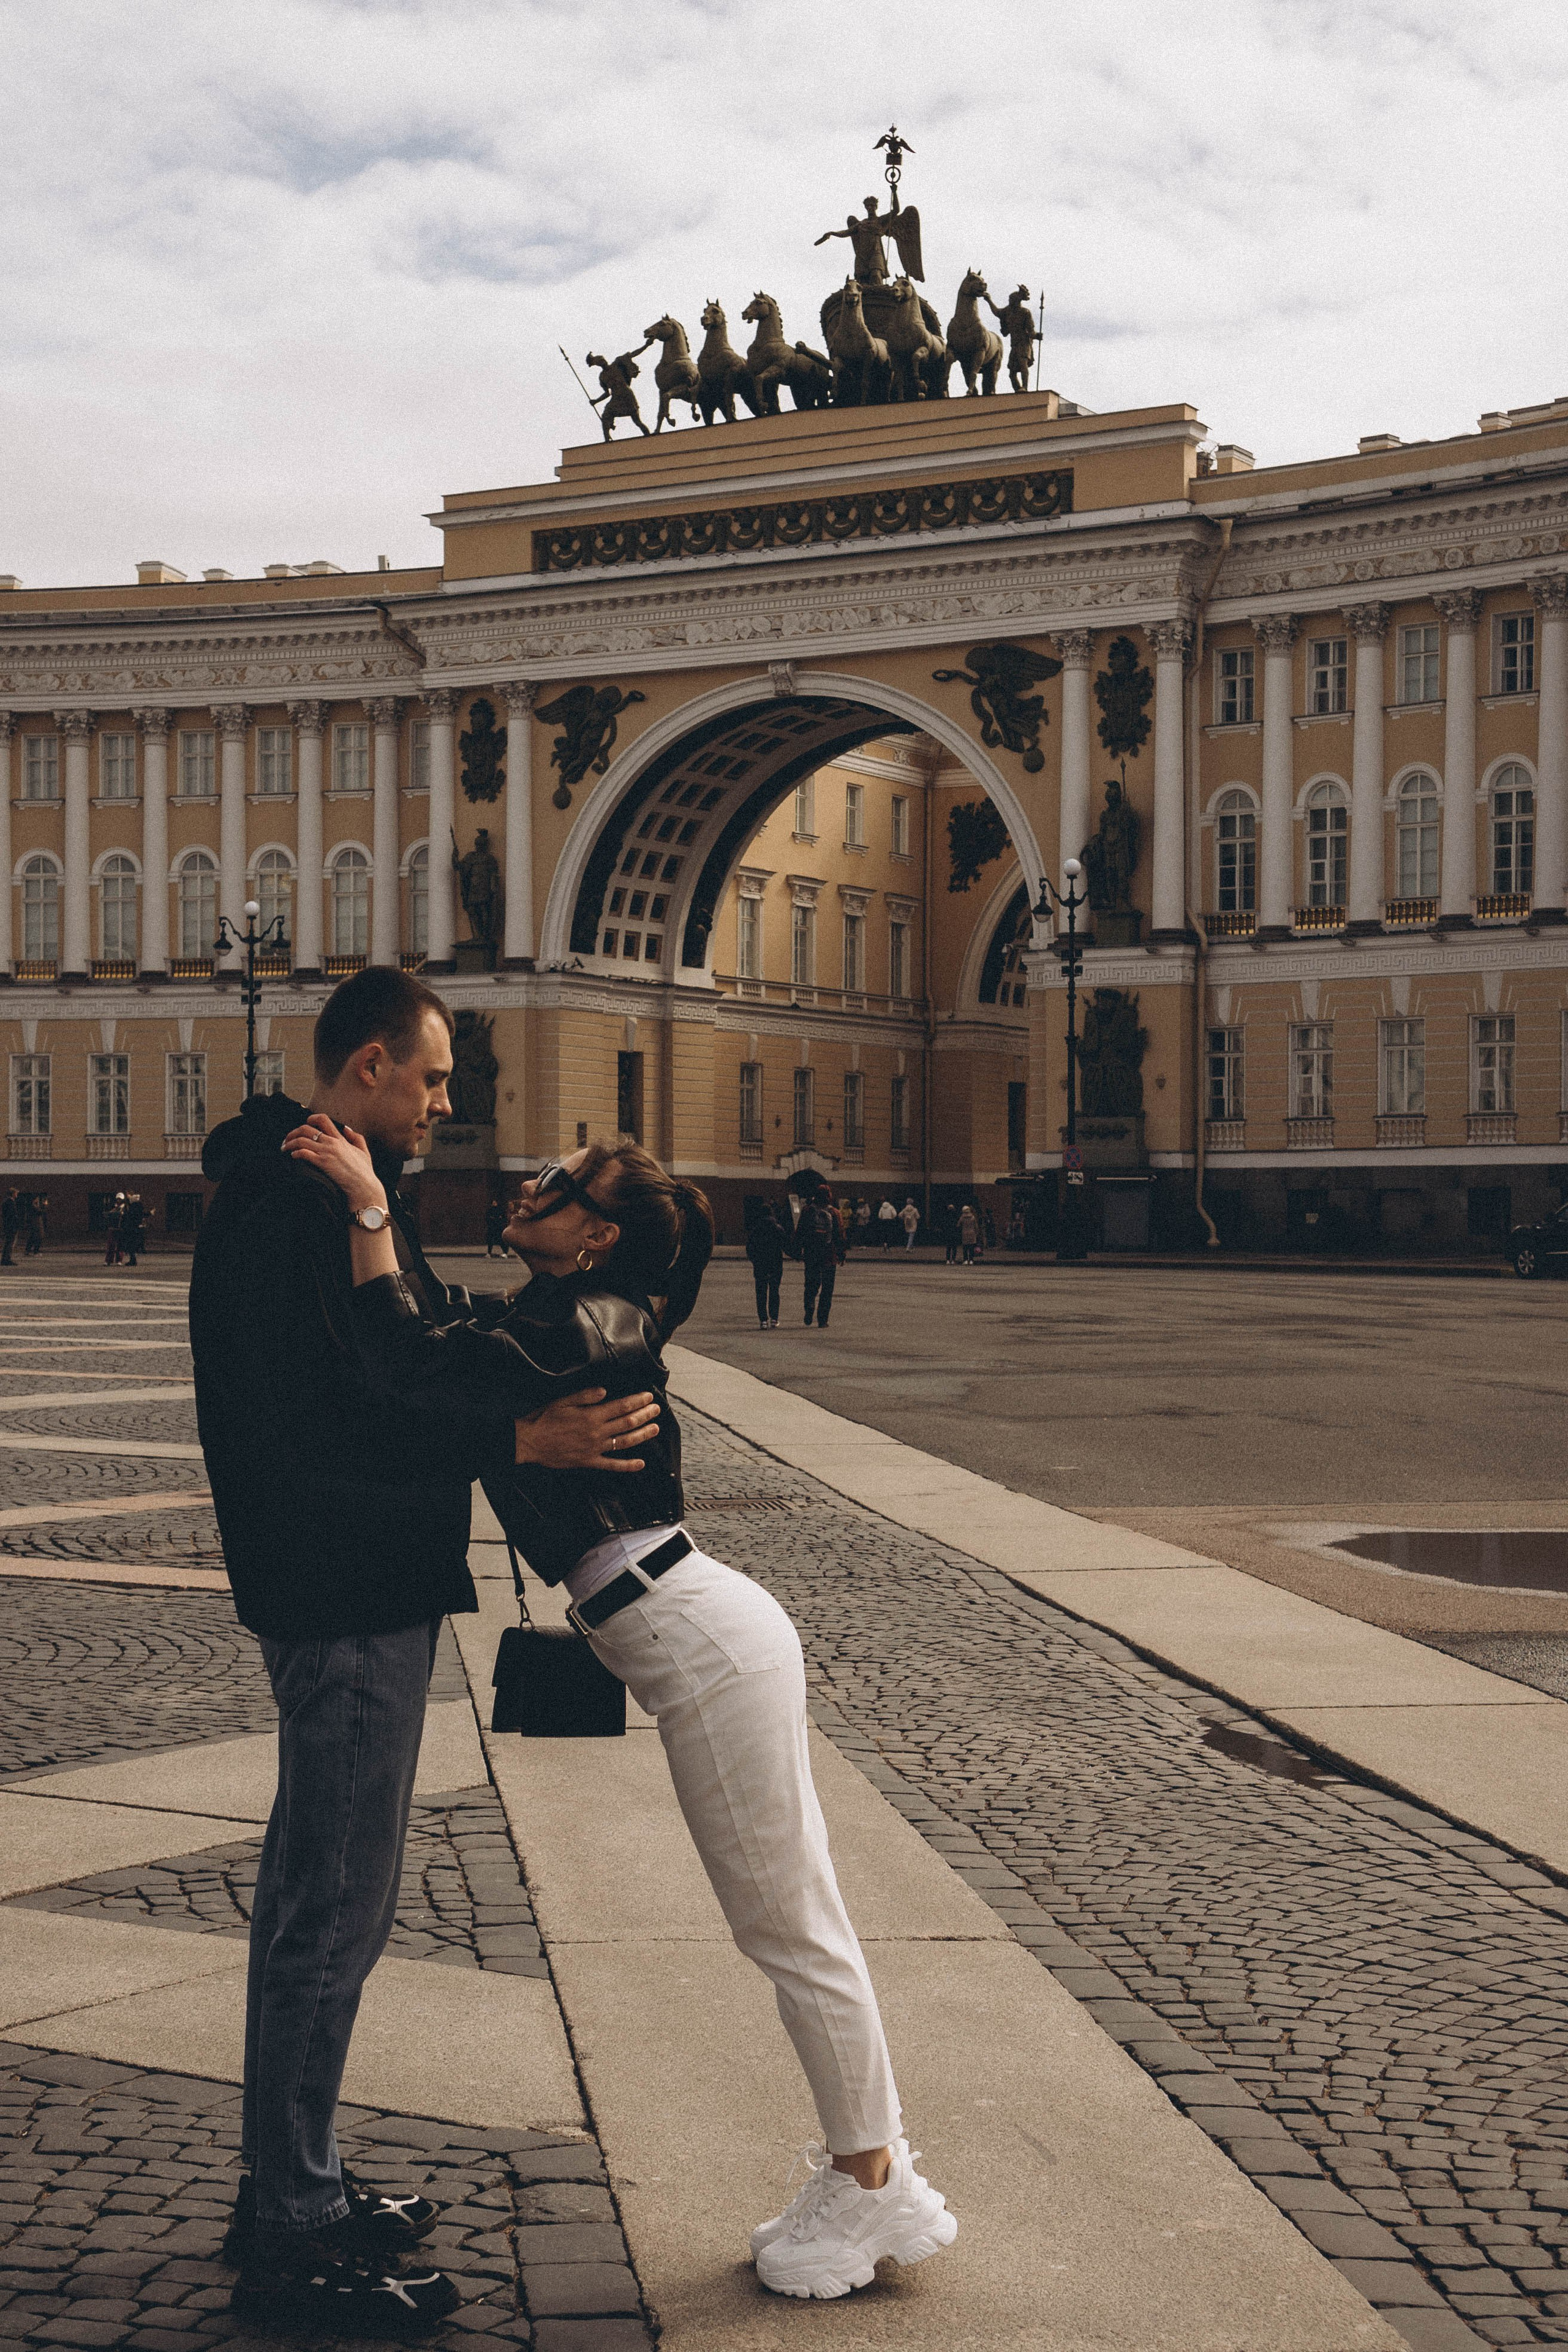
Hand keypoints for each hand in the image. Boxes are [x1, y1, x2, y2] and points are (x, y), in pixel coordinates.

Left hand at [282, 1114, 385, 1214]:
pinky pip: (304, 1153)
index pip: (323, 1120)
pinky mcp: (323, 1163)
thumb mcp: (364, 1151)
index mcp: (340, 1139)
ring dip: (290, 1143)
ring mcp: (327, 1152)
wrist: (363, 1186)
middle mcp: (332, 1142)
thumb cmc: (364, 1172)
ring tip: (284, 1148)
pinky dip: (295, 1153)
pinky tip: (293, 1156)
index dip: (310, 1119)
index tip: (304, 1124)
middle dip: (293, 1132)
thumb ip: (356, 1138)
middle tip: (287, 1139)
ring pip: (302, 1140)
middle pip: (307, 1129)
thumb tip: (346, 1128)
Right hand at [516, 1389, 660, 1470]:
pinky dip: (627, 1465)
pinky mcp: (589, 1462)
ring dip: (642, 1435)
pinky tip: (641, 1464)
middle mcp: (596, 1432)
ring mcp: (594, 1449)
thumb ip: (585, 1396)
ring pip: (624, 1442)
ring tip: (655, 1429)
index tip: (648, 1397)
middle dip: (644, 1415)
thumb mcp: (562, 1401)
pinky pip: (612, 1465)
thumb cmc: (544, 1419)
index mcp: (591, 1416)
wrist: (530, 1442)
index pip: (621, 1407)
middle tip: (657, 1409)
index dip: (637, 1401)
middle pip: (627, 1423)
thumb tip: (605, 1391)